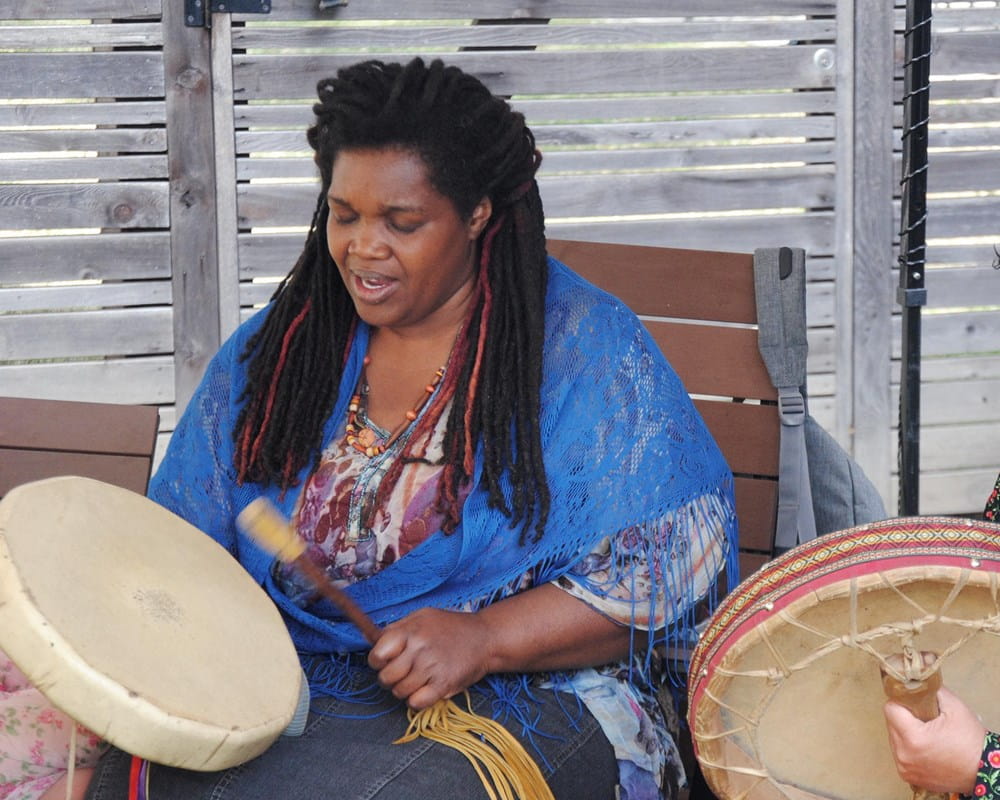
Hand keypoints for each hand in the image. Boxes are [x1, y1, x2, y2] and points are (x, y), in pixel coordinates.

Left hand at [368, 607, 490, 709]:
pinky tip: (425, 689)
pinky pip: (416, 703)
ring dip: (405, 689)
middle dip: (390, 678)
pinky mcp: (444, 684)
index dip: (378, 661)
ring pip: (399, 692)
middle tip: (402, 672)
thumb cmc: (450, 627)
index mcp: (410, 630)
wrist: (486, 637)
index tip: (386, 661)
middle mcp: (419, 648)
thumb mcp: (422, 617)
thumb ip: (396, 629)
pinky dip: (417, 700)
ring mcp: (432, 667)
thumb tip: (368, 639)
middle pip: (386, 677)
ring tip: (418, 679)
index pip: (377, 655)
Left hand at [883, 686, 985, 793]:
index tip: (914, 704)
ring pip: (894, 738)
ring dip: (905, 733)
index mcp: (913, 738)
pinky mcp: (909, 776)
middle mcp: (904, 755)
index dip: (902, 702)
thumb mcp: (954, 707)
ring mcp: (905, 768)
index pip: (890, 709)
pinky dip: (909, 748)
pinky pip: (900, 753)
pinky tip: (926, 747)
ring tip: (927, 734)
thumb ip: (931, 690)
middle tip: (924, 719)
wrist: (984, 770)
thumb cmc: (970, 741)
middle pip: (891, 724)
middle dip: (904, 718)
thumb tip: (915, 681)